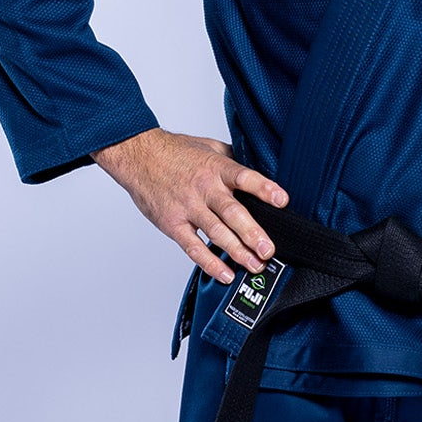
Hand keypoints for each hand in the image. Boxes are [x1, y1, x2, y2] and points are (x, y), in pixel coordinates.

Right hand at [91, 128, 288, 283]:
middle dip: (252, 233)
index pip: (244, 178)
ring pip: (216, 233)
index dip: (264, 189)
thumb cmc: (175, 151)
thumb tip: (259, 169)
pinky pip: (193, 247)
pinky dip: (209, 263)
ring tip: (255, 265)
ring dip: (237, 252)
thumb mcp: (210, 147)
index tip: (282, 201)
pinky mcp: (173, 224)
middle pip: (232, 212)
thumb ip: (233, 160)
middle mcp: (204, 189)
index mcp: (216, 169)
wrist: (138, 155)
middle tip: (268, 250)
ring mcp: (188, 208)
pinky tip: (225, 273)